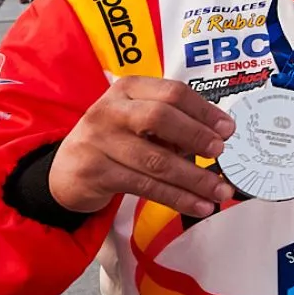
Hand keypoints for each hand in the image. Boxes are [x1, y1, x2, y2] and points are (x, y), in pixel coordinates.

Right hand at [52, 76, 238, 217]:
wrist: (65, 172)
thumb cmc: (114, 142)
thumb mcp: (137, 123)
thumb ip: (172, 125)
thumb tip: (218, 138)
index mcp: (128, 89)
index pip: (172, 92)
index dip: (204, 111)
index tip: (228, 129)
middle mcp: (110, 110)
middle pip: (161, 118)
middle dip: (197, 136)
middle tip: (221, 153)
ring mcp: (99, 141)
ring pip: (156, 160)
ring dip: (194, 178)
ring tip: (220, 191)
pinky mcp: (95, 172)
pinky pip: (145, 186)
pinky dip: (177, 198)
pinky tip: (198, 205)